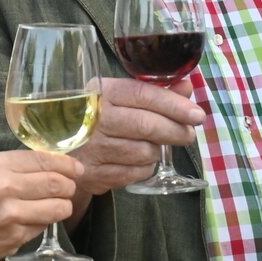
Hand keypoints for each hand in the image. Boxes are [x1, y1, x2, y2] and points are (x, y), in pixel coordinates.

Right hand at [0, 150, 84, 260]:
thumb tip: (54, 164)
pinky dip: (43, 223)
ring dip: (62, 207)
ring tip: (54, 206)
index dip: (67, 164)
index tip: (76, 169)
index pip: (45, 160)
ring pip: (59, 207)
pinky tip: (30, 221)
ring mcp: (11, 213)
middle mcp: (4, 186)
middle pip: (58, 182)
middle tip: (68, 189)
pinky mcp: (15, 236)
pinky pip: (44, 226)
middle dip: (69, 186)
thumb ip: (15, 167)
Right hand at [70, 76, 206, 195]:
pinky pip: (135, 173)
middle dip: (175, 130)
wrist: (64, 146)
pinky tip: (141, 160)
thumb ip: (156, 91)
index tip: (197, 114)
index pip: (143, 95)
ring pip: (143, 152)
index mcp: (101, 91)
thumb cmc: (100, 116)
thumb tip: (187, 87)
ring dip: (158, 151)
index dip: (174, 104)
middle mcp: (93, 118)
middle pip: (146, 125)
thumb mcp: (122, 97)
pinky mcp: (93, 173)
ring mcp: (91, 147)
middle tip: (189, 134)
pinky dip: (145, 168)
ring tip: (157, 145)